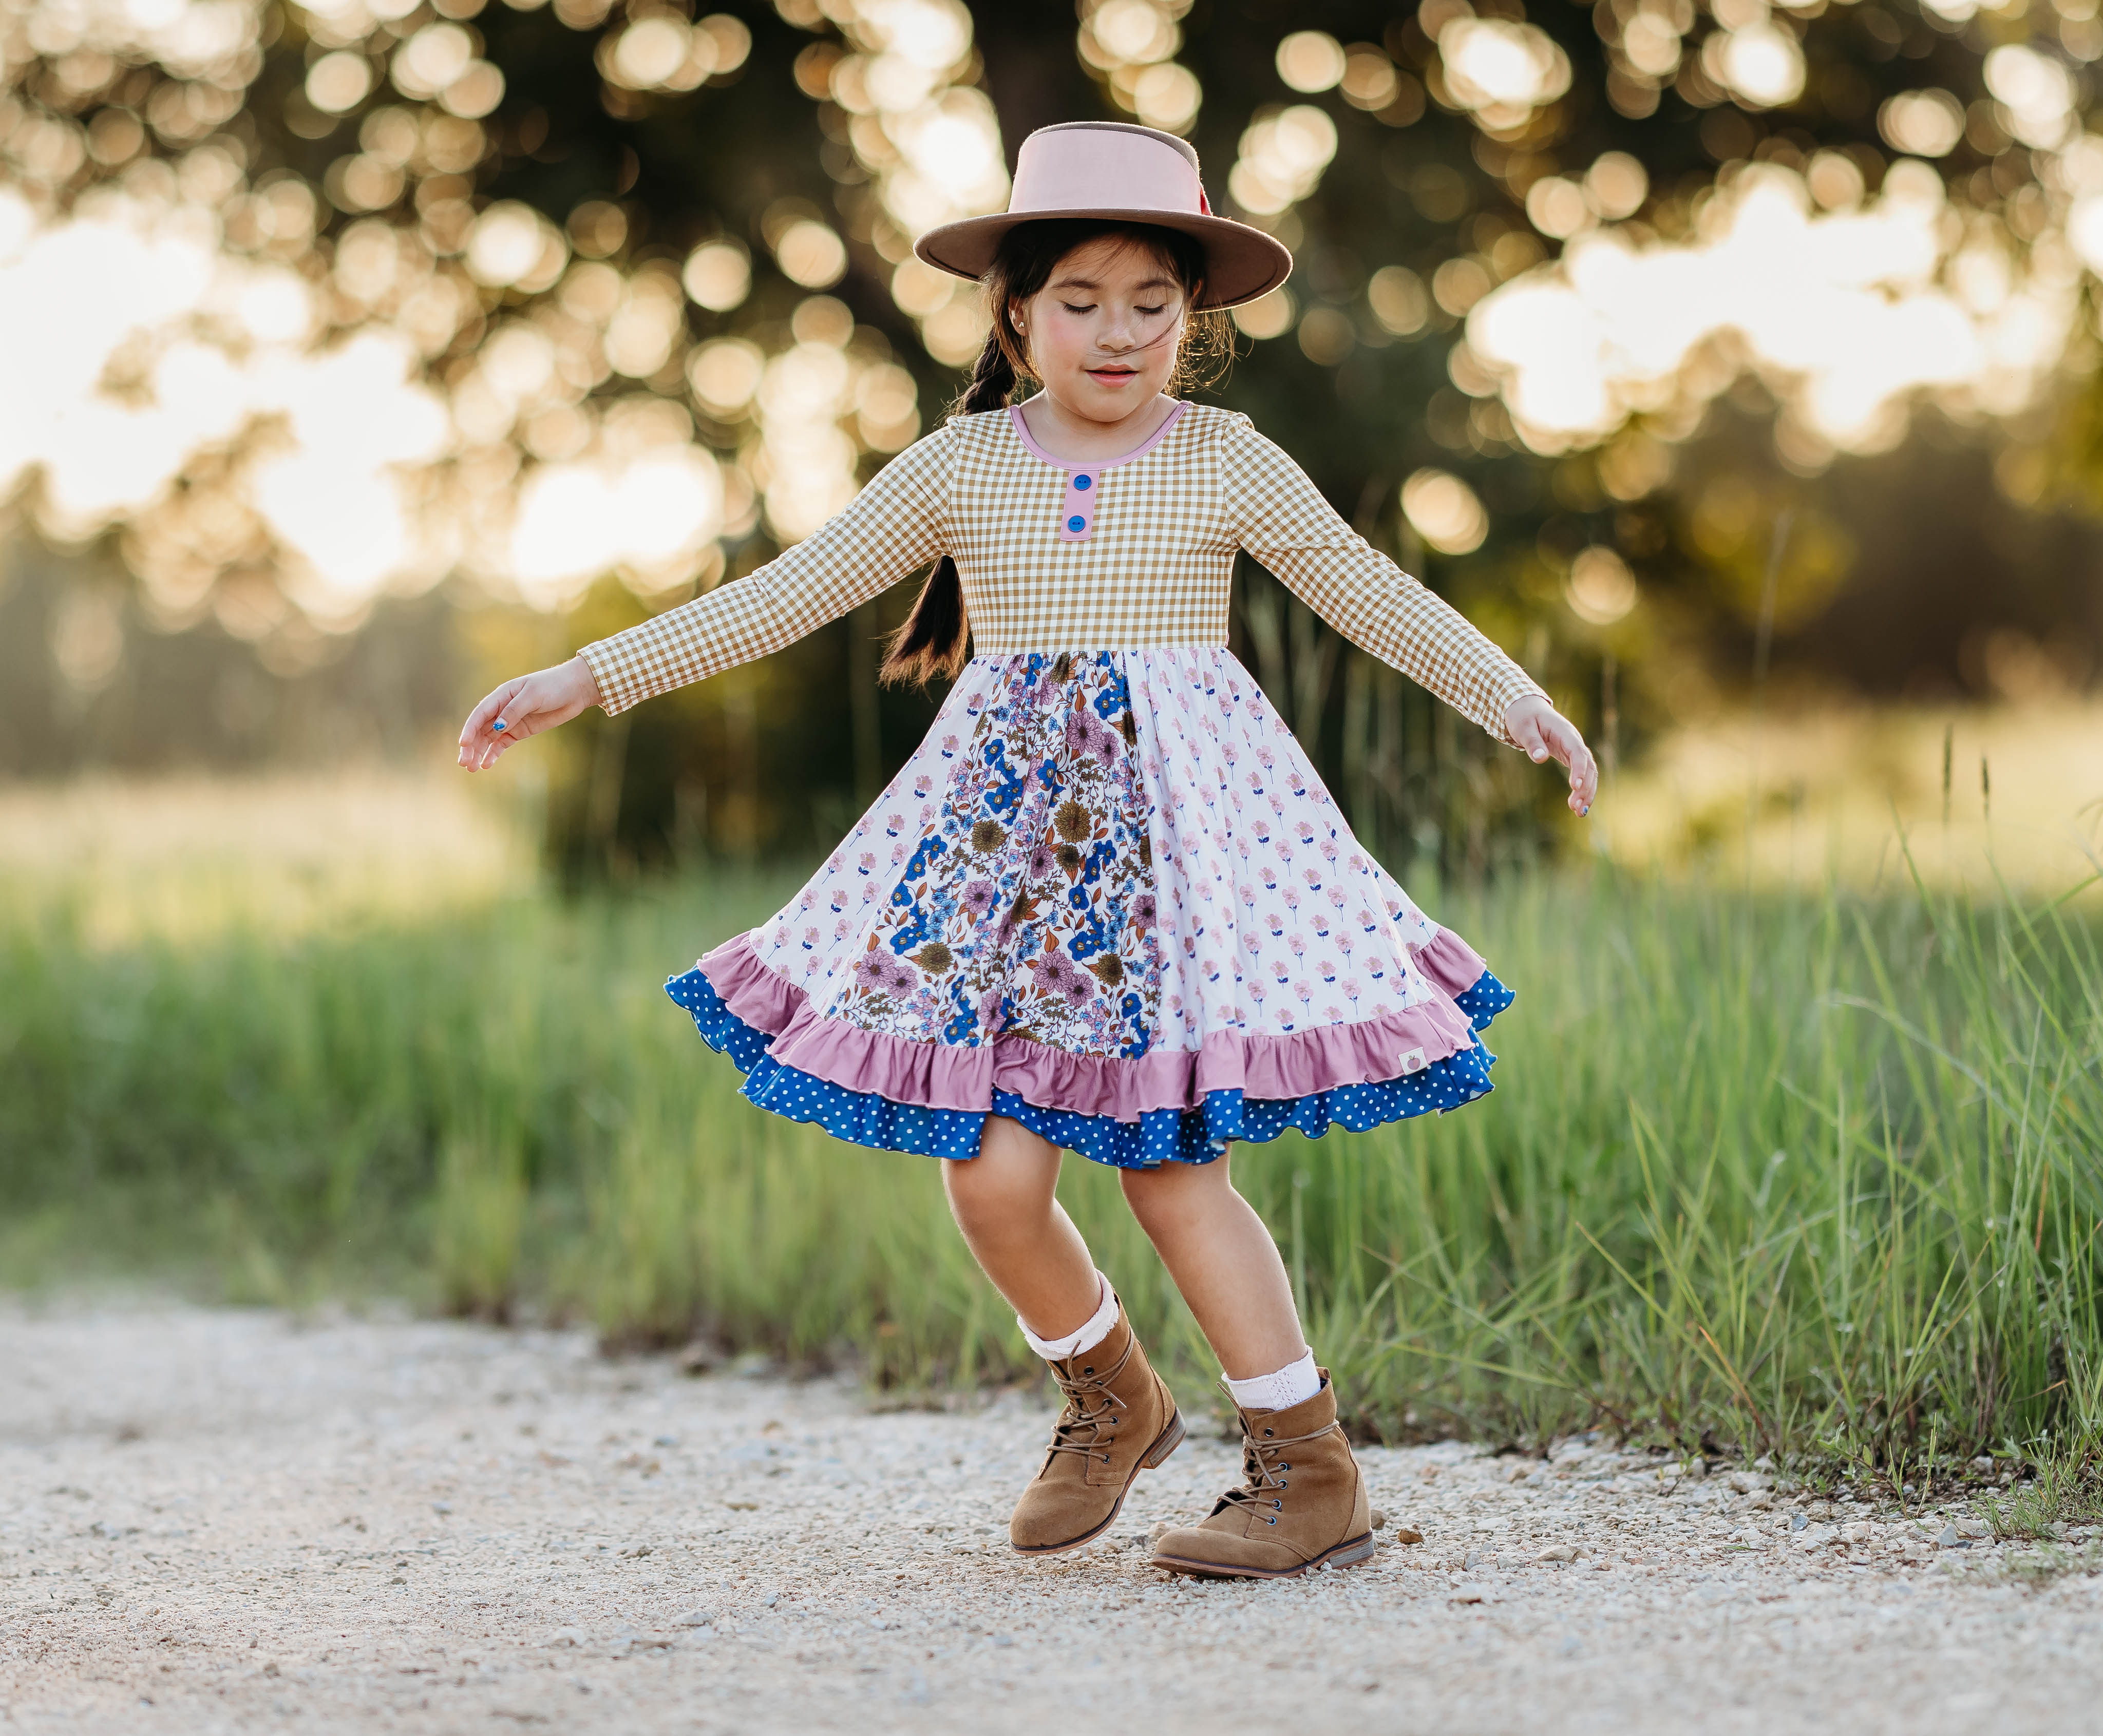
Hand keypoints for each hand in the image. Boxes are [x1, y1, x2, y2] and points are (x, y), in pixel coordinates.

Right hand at [457, 656, 602, 771]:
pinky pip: (501, 744)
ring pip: (488, 738)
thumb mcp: (533, 696)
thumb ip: (514, 711)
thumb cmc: (553, 686)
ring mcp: (510, 721)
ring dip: (479, 752)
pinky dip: (493, 754)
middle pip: (480, 729)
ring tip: (471, 768)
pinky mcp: (520, 731)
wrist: (575, 690)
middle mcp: (501, 709)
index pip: (480, 714)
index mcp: (501, 695)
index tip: (463, 744)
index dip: (470, 729)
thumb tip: (498, 726)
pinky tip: (487, 764)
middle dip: (471, 746)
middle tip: (464, 763)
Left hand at [1505, 693, 1597, 816]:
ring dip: (1586, 792)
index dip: (1579, 769)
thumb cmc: (1523, 717)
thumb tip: (1540, 758)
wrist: (1526, 709)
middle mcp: (1574, 741)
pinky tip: (1577, 806)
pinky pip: (1582, 774)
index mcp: (1565, 732)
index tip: (1575, 787)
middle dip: (1585, 787)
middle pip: (1588, 765)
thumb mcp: (1523, 728)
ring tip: (1578, 812)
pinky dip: (1582, 789)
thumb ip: (1532, 742)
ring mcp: (1574, 749)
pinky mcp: (1570, 756)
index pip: (1578, 752)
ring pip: (1589, 772)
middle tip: (1575, 808)